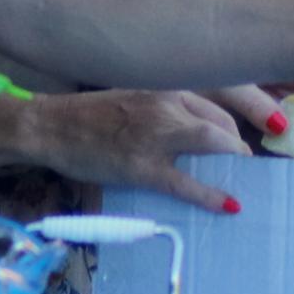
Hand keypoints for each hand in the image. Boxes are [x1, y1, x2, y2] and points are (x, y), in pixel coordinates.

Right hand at [0, 88, 250, 211]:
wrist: (49, 126)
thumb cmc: (88, 117)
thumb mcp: (133, 99)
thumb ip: (164, 109)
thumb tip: (194, 132)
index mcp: (164, 88)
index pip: (215, 104)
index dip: (233, 127)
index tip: (239, 144)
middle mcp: (165, 104)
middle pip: (221, 122)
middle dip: (239, 146)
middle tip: (244, 167)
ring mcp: (154, 135)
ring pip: (211, 143)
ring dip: (233, 162)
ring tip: (243, 181)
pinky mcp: (142, 165)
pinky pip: (185, 182)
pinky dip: (211, 194)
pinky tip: (229, 205)